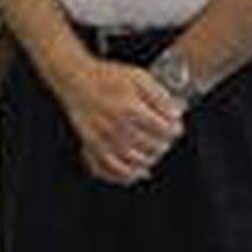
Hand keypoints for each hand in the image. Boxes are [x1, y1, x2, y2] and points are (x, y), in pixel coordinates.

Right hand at [56, 58, 184, 184]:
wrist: (75, 78)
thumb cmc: (106, 76)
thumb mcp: (138, 76)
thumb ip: (160, 95)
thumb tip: (176, 113)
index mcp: (130, 108)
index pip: (164, 130)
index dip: (174, 130)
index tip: (175, 127)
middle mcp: (117, 126)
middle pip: (152, 147)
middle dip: (164, 143)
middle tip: (165, 137)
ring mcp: (103, 138)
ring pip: (135, 161)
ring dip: (149, 159)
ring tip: (153, 151)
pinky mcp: (92, 145)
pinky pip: (109, 169)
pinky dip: (125, 175)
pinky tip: (135, 172)